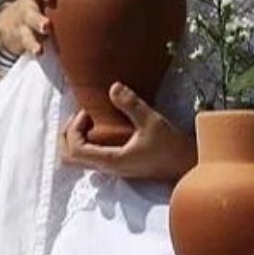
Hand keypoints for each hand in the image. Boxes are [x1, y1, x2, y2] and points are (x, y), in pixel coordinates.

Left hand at [58, 84, 195, 179]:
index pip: (74, 150)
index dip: (73, 128)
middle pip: (68, 159)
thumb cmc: (171, 147)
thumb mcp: (152, 121)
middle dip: (66, 135)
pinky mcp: (118, 164)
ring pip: (78, 159)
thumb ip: (131, 105)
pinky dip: (86, 140)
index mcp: (111, 161)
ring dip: (75, 137)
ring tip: (88, 118)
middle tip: (79, 116)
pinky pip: (91, 155)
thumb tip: (113, 87)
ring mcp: (112, 168)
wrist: (187, 166)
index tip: (87, 112)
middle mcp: (107, 168)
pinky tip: (101, 125)